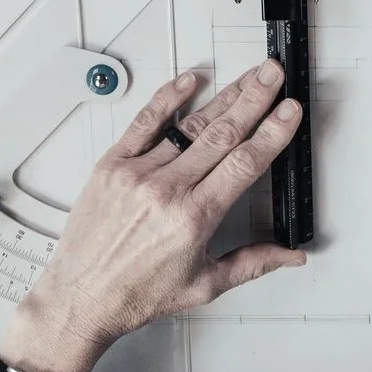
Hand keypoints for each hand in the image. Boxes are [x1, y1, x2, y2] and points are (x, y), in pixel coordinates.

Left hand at [0, 61, 306, 371]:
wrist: (81, 297)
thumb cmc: (135, 293)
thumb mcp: (204, 285)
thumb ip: (253, 263)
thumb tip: (290, 255)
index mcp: (193, 218)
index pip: (244, 164)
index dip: (272, 132)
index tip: (289, 110)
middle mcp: (165, 190)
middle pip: (221, 134)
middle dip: (254, 99)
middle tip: (273, 74)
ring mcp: (137, 173)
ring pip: (188, 125)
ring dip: (222, 97)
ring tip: (246, 76)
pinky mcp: (112, 166)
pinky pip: (144, 123)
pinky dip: (167, 99)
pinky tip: (188, 81)